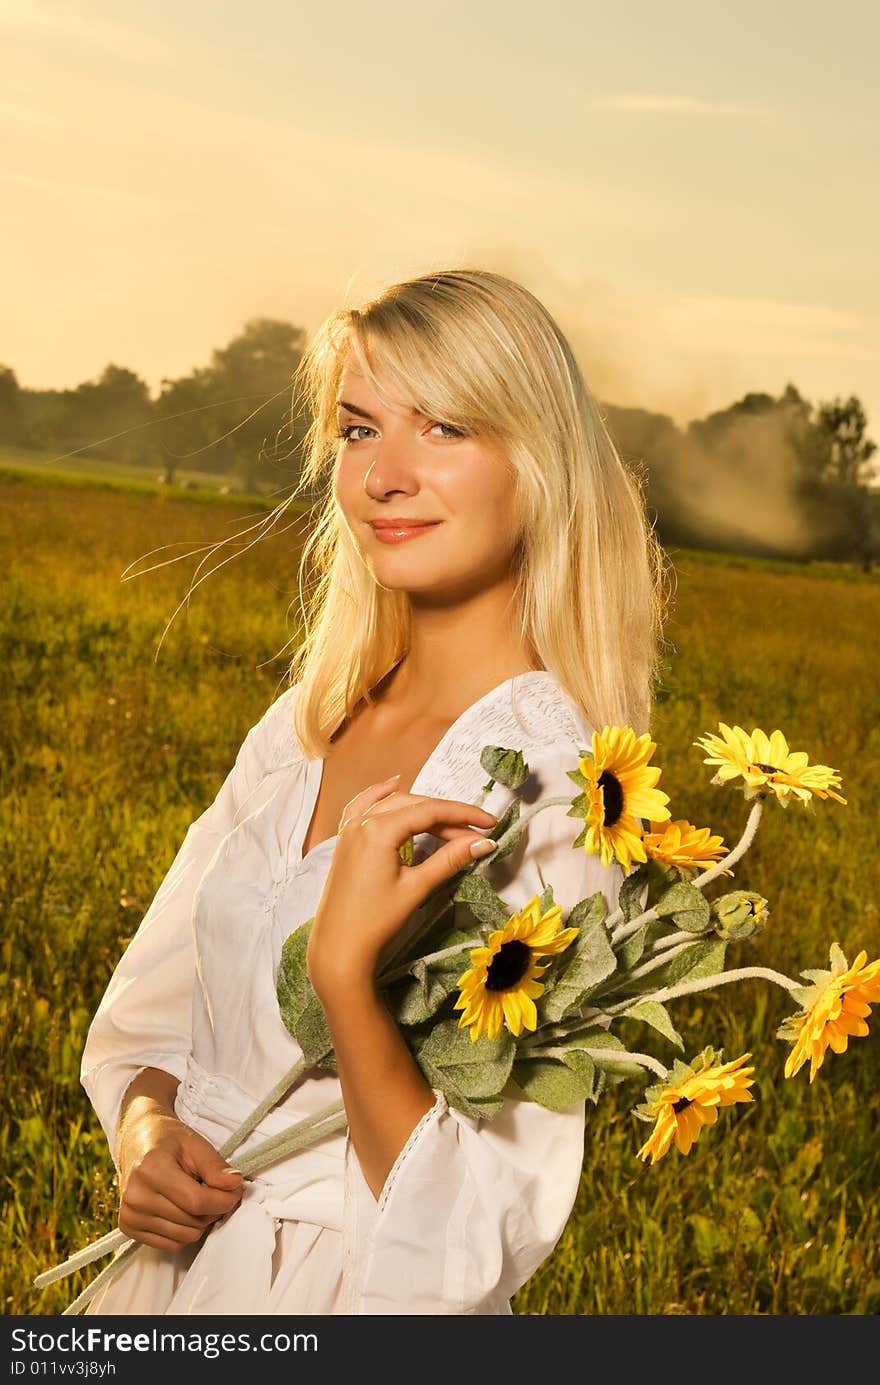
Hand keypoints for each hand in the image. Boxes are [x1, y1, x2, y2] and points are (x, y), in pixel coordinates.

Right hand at [117, 1108, 243, 1252]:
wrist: (138, 1142)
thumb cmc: (168, 1141)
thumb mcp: (195, 1144)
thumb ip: (215, 1166)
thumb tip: (235, 1184)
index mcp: (151, 1170)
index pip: (197, 1201)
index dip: (224, 1200)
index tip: (235, 1190)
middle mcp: (136, 1197)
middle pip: (193, 1222)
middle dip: (214, 1209)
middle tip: (216, 1191)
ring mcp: (130, 1216)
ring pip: (185, 1237)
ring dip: (201, 1222)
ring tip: (198, 1198)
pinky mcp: (129, 1229)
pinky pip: (172, 1244)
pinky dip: (185, 1231)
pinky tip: (183, 1209)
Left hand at [306, 776, 496, 996]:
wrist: (338, 946)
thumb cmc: (376, 920)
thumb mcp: (417, 887)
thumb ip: (450, 859)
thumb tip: (483, 842)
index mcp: (379, 830)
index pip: (430, 811)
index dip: (464, 814)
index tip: (490, 822)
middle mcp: (362, 822)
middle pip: (414, 806)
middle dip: (447, 817)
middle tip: (476, 833)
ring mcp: (350, 829)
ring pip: (393, 805)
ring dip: (422, 810)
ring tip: (451, 822)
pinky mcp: (345, 841)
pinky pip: (364, 806)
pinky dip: (381, 796)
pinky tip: (394, 786)